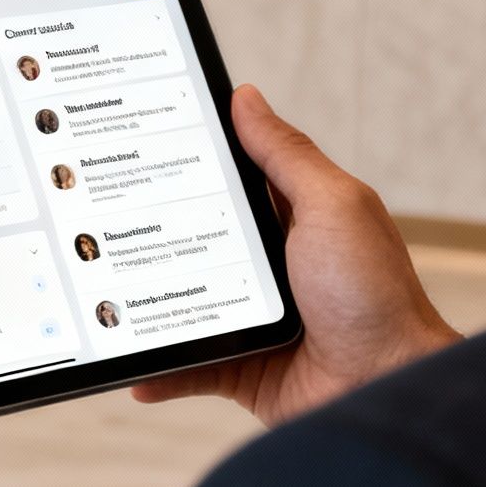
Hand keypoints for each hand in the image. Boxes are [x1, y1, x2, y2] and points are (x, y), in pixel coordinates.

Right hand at [132, 85, 458, 425]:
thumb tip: (247, 98)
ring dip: (146, 301)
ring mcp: (252, 316)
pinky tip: (130, 369)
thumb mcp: (330, 206)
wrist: (388, 388)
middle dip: (151, 230)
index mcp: (292, 216)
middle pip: (193, 238)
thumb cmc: (375, 295)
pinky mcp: (243, 366)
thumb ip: (285, 154)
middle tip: (97, 212)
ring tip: (103, 290)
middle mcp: (269, 264)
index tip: (138, 138)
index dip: (189, 158)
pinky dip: (160, 371)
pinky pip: (188, 365)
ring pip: (182, 300)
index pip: (229, 176)